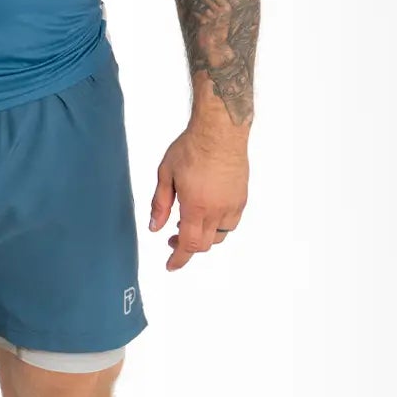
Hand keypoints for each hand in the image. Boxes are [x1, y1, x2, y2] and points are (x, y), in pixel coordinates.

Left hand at [149, 129, 247, 270]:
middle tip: (172, 239)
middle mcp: (218, 210)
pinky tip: (207, 214)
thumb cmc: (192, 148)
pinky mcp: (242, 197)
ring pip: (220, 236)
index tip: (171, 265)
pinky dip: (218, 226)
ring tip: (189, 224)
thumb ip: (160, 204)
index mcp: (196, 207)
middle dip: (187, 248)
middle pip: (204, 244)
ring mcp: (233, 205)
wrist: (220, 131)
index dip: (179, 259)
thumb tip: (155, 227)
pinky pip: (231, 223)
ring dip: (204, 237)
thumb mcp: (165, 174)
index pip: (188, 245)